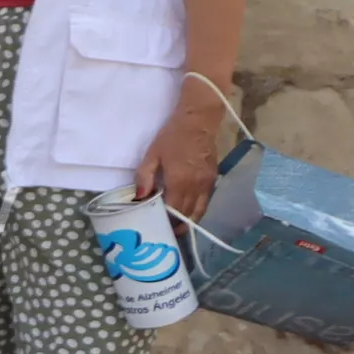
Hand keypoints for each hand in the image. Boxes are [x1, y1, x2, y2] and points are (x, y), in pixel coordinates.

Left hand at [133, 85, 226, 217]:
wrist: (199, 122)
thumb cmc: (172, 137)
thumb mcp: (152, 155)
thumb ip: (144, 177)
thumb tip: (139, 198)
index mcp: (179, 181)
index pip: (172, 210)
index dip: (164, 220)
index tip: (155, 226)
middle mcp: (196, 186)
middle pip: (186, 214)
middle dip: (176, 225)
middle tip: (164, 231)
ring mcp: (207, 184)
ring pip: (199, 211)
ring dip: (188, 221)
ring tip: (176, 228)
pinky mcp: (213, 179)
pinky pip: (206, 202)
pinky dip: (197, 210)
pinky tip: (188, 212)